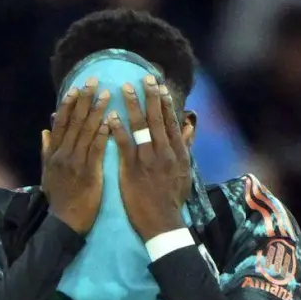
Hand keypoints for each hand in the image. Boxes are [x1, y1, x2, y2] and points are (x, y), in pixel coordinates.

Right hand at [41, 78, 111, 233]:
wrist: (65, 221)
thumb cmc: (60, 198)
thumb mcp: (48, 173)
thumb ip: (47, 151)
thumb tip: (46, 131)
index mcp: (54, 154)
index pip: (62, 123)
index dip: (70, 104)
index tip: (77, 88)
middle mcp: (63, 155)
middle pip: (74, 122)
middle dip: (84, 100)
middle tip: (94, 81)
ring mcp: (75, 163)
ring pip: (86, 132)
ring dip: (97, 111)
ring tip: (107, 94)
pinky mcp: (88, 172)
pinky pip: (96, 149)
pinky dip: (102, 134)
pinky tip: (110, 120)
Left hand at [107, 75, 192, 240]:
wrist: (162, 222)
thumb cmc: (171, 198)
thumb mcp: (185, 170)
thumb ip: (185, 146)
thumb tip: (190, 126)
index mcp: (177, 152)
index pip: (171, 121)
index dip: (165, 102)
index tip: (159, 85)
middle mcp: (165, 151)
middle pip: (158, 118)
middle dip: (150, 96)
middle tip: (144, 77)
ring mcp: (149, 159)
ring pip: (141, 126)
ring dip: (133, 105)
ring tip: (124, 88)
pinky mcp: (133, 169)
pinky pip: (124, 145)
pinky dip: (117, 129)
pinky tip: (110, 116)